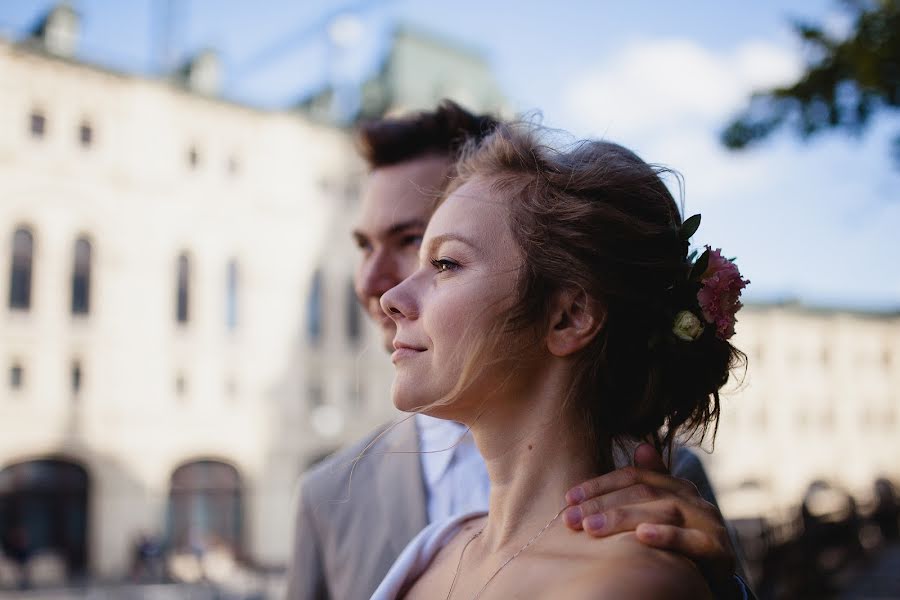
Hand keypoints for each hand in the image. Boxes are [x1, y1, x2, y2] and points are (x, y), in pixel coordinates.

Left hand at [564, 444, 736, 591]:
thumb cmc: (681, 541)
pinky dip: (666, 536)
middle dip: (602, 504)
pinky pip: (692, 540)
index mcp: (676, 486)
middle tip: (570, 518)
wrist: (718, 576)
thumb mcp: (663, 512)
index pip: (633, 476)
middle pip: (642, 493)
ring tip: (590, 528)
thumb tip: (641, 446)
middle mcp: (692, 498)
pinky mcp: (717, 548)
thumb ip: (650, 482)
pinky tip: (641, 536)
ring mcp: (707, 522)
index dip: (599, 485)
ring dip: (622, 518)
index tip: (569, 498)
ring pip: (662, 511)